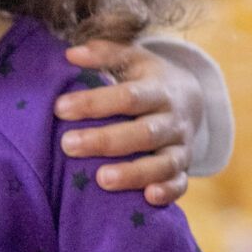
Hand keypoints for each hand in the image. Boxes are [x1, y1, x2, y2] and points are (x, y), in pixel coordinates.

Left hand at [57, 39, 200, 204]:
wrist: (191, 98)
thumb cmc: (147, 78)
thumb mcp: (132, 59)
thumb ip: (104, 53)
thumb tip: (71, 53)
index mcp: (159, 90)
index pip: (128, 96)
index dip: (94, 102)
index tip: (60, 107)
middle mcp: (172, 120)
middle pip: (143, 133)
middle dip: (105, 141)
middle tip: (68, 144)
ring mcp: (180, 147)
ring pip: (163, 163)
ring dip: (134, 173)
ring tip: (102, 179)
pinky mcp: (183, 169)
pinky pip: (180, 184)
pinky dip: (167, 192)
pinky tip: (148, 198)